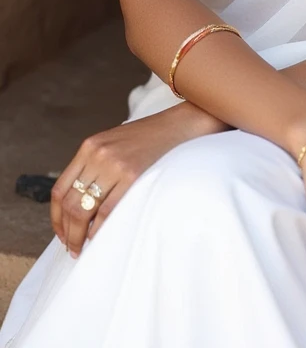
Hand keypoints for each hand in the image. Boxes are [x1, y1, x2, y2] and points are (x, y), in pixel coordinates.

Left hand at [50, 102, 227, 257]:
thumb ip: (96, 165)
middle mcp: (98, 154)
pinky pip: (107, 211)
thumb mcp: (115, 143)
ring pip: (84, 211)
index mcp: (90, 146)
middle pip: (69, 203)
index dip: (57, 218)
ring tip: (83, 248)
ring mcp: (115, 164)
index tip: (62, 233)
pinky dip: (99, 230)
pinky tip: (101, 237)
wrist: (182, 123)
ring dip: (80, 236)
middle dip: (68, 232)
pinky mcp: (133, 175)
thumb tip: (80, 205)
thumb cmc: (151, 138)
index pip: (60, 189)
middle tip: (72, 248)